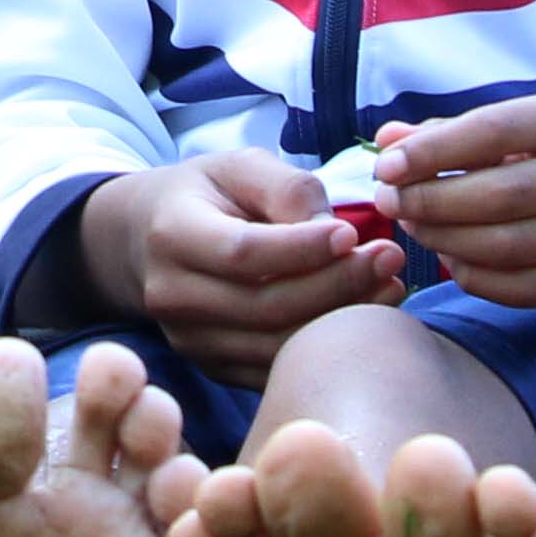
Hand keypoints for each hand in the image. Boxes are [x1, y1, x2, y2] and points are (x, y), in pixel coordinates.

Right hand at [81, 148, 407, 383]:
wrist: (145, 240)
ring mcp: (189, 340)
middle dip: (336, 285)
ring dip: (338, 321)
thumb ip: (287, 188)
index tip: (353, 235)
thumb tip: (332, 233)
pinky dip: (320, 349)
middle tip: (390, 259)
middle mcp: (172, 295)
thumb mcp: (239, 167)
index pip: (242, 252)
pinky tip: (360, 319)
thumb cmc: (205, 196)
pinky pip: (272, 369)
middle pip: (264, 305)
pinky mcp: (210, 367)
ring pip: (272, 346)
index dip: (302, 249)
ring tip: (389, 288)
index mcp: (172, 234)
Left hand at [365, 95, 535, 311]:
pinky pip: (517, 288)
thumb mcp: (518, 126)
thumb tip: (384, 140)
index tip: (384, 166)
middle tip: (388, 203)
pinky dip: (471, 276)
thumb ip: (450, 132)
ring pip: (504, 246)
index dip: (432, 151)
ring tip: (413, 226)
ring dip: (443, 240)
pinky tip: (450, 256)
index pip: (496, 130)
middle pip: (499, 195)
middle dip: (430, 201)